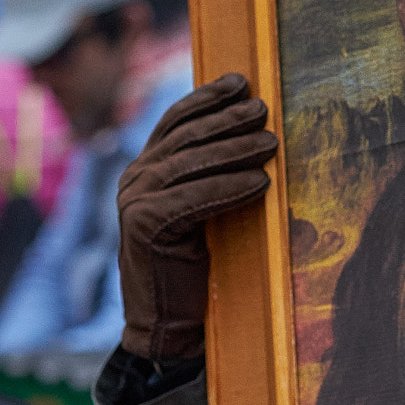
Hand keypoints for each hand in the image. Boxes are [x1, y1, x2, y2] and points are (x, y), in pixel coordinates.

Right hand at [117, 74, 277, 364]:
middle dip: (227, 120)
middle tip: (263, 110)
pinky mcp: (143, 225)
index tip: (240, 82)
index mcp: (143, 169)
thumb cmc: (194, 266)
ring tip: (271, 144)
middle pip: (185, 138)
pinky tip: (260, 183)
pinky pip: (193, 198)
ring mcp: (133, 201)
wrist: (167, 322)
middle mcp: (133, 180)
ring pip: (190, 164)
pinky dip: (229, 188)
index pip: (174, 121)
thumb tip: (253, 133)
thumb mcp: (201, 209)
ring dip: (234, 151)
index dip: (206, 99)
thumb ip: (210, 175)